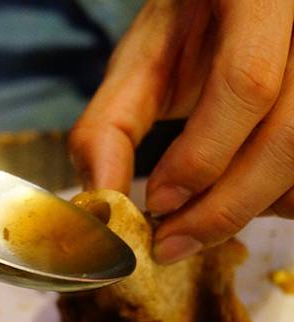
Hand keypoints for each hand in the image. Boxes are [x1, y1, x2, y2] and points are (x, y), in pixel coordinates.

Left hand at [70, 0, 293, 263]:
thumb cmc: (183, 32)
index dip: (202, 156)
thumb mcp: (139, 66)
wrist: (230, 9)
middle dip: (224, 206)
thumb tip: (101, 201)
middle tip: (171, 243)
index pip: (246, 83)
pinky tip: (236, 194)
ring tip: (198, 216)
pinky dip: (275, 200)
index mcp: (256, 2)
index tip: (156, 203)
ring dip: (252, 207)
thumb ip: (110, 126)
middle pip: (288, 135)